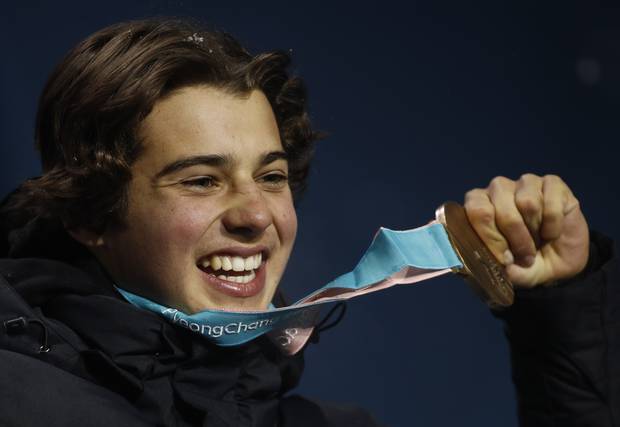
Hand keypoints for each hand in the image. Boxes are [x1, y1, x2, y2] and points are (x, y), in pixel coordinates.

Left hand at [464, 174, 588, 287]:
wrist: (562, 260)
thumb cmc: (527, 262)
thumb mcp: (513, 272)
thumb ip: (502, 269)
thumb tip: (502, 265)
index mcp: (479, 206)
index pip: (477, 211)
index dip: (490, 236)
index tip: (504, 258)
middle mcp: (498, 189)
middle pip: (502, 208)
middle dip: (515, 239)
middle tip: (525, 256)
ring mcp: (525, 183)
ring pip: (527, 203)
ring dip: (535, 230)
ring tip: (538, 240)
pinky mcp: (552, 183)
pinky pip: (551, 201)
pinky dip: (554, 224)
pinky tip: (552, 231)